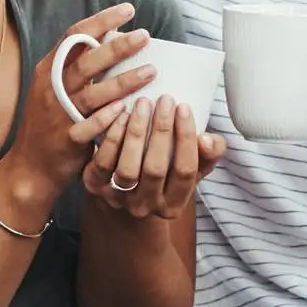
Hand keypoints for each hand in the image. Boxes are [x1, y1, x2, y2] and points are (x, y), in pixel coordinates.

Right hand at [10, 5, 162, 187]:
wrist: (29, 166)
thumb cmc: (50, 122)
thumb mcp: (55, 88)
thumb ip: (78, 65)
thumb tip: (114, 38)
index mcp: (49, 69)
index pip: (75, 35)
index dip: (102, 20)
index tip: (128, 9)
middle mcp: (51, 88)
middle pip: (86, 60)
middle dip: (118, 46)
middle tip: (145, 36)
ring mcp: (58, 113)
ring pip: (93, 93)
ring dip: (124, 81)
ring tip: (152, 71)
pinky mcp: (67, 138)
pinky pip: (90, 126)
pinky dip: (108, 116)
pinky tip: (128, 109)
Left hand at [86, 96, 226, 218]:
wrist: (126, 191)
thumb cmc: (167, 170)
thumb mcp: (194, 166)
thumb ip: (210, 153)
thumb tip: (207, 139)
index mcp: (173, 205)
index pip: (185, 172)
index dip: (186, 139)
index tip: (184, 107)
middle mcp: (146, 207)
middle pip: (156, 169)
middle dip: (161, 131)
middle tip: (165, 99)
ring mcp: (118, 200)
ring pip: (127, 168)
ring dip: (136, 133)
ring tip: (143, 103)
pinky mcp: (96, 187)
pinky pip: (103, 162)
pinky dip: (112, 137)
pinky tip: (120, 114)